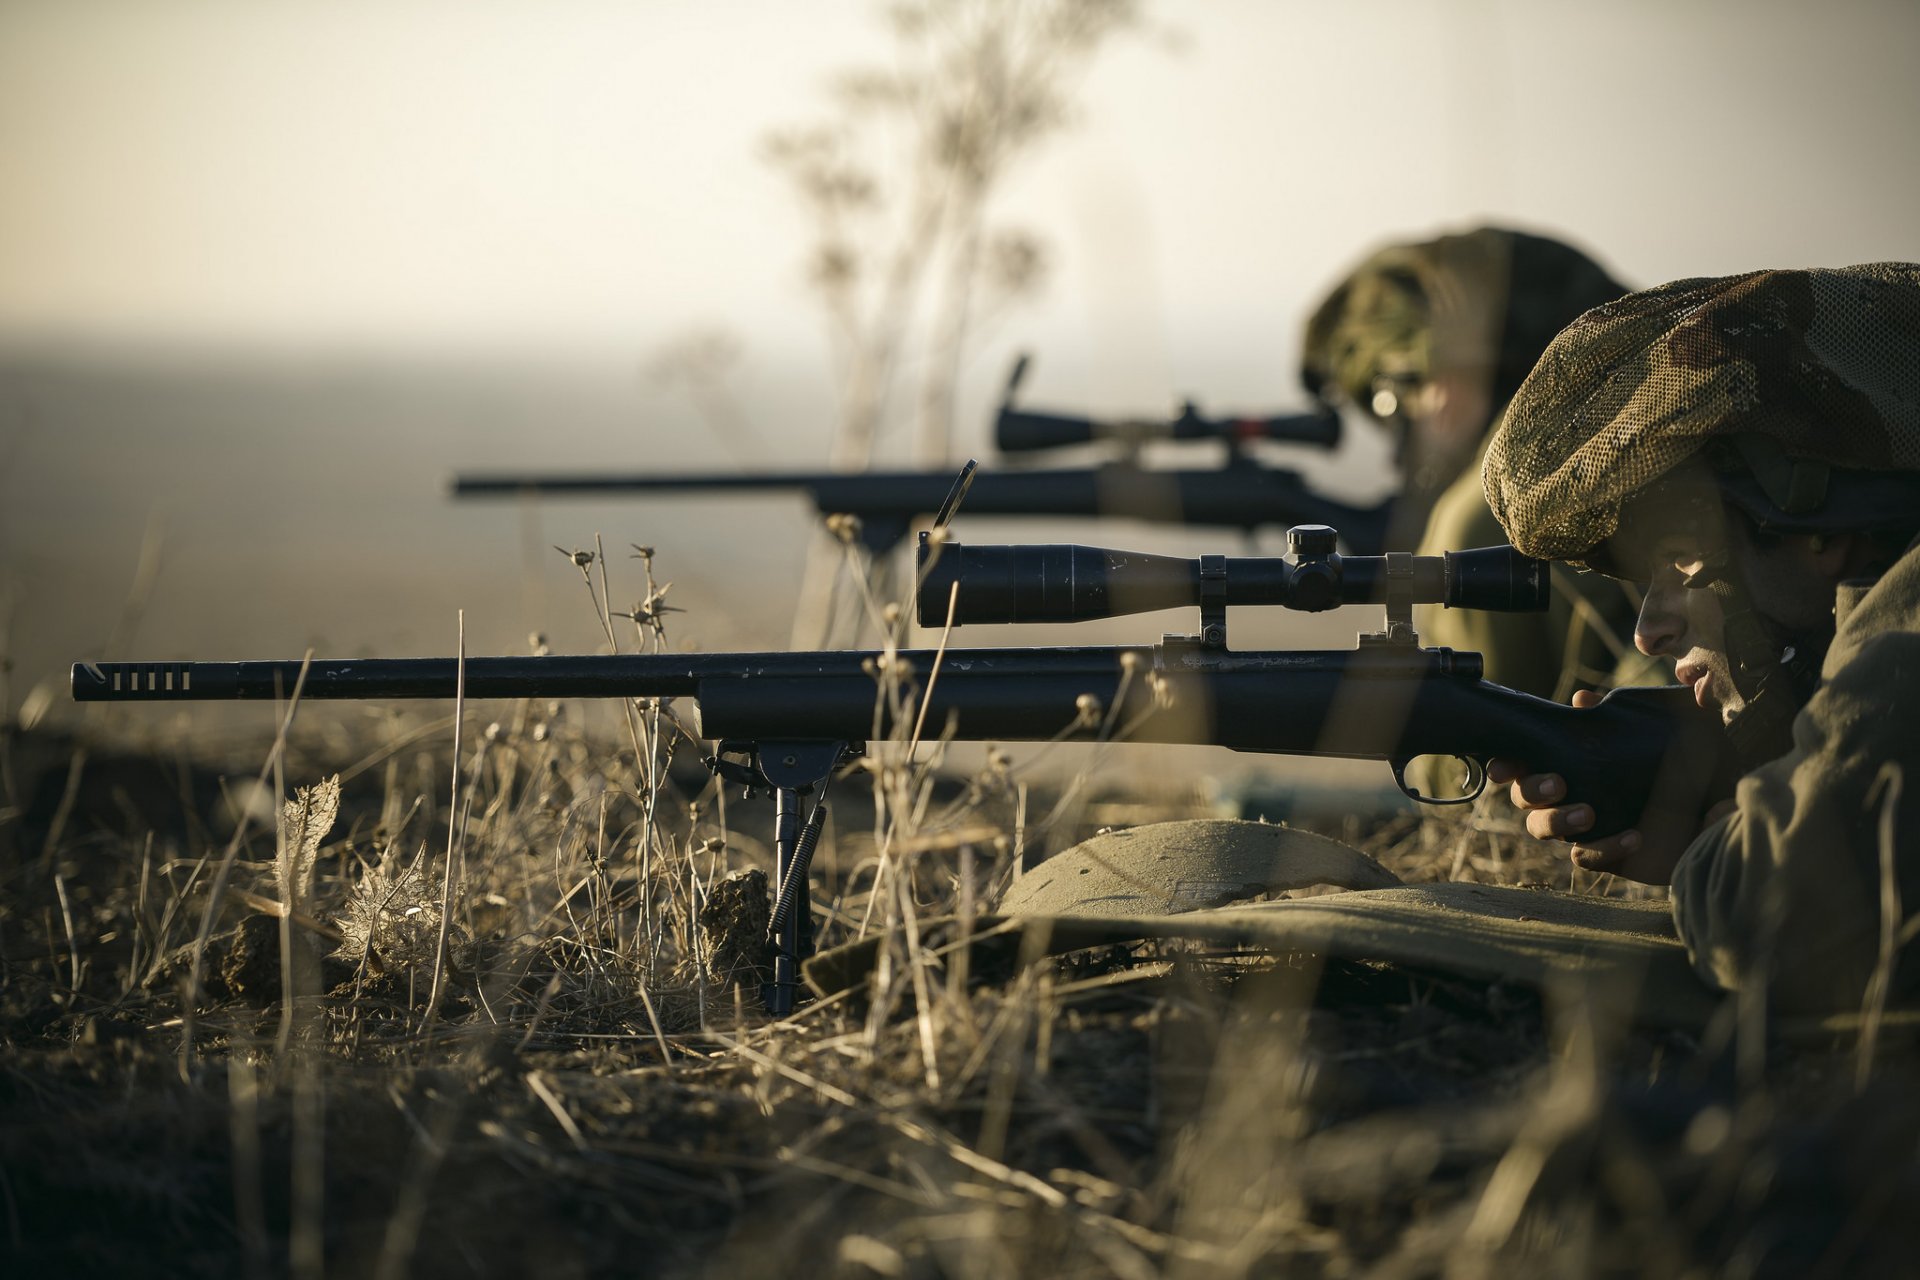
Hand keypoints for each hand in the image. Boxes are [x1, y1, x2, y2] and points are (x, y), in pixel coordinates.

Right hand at [1487, 689, 1738, 885]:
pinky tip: (1633, 837)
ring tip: (1589, 814)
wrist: (1723, 808)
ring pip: (1541, 828)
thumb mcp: (1665, 727)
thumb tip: (1583, 697)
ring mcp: (1585, 826)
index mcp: (1576, 759)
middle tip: (1558, 783)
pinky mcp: (1606, 854)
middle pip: (1524, 796)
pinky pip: (1584, 857)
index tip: (1504, 766)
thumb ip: (1630, 708)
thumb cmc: (1689, 762)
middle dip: (1531, 789)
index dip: (1506, 762)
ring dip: (1555, 820)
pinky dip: (1600, 848)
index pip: (1527, 758)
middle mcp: (1571, 792)